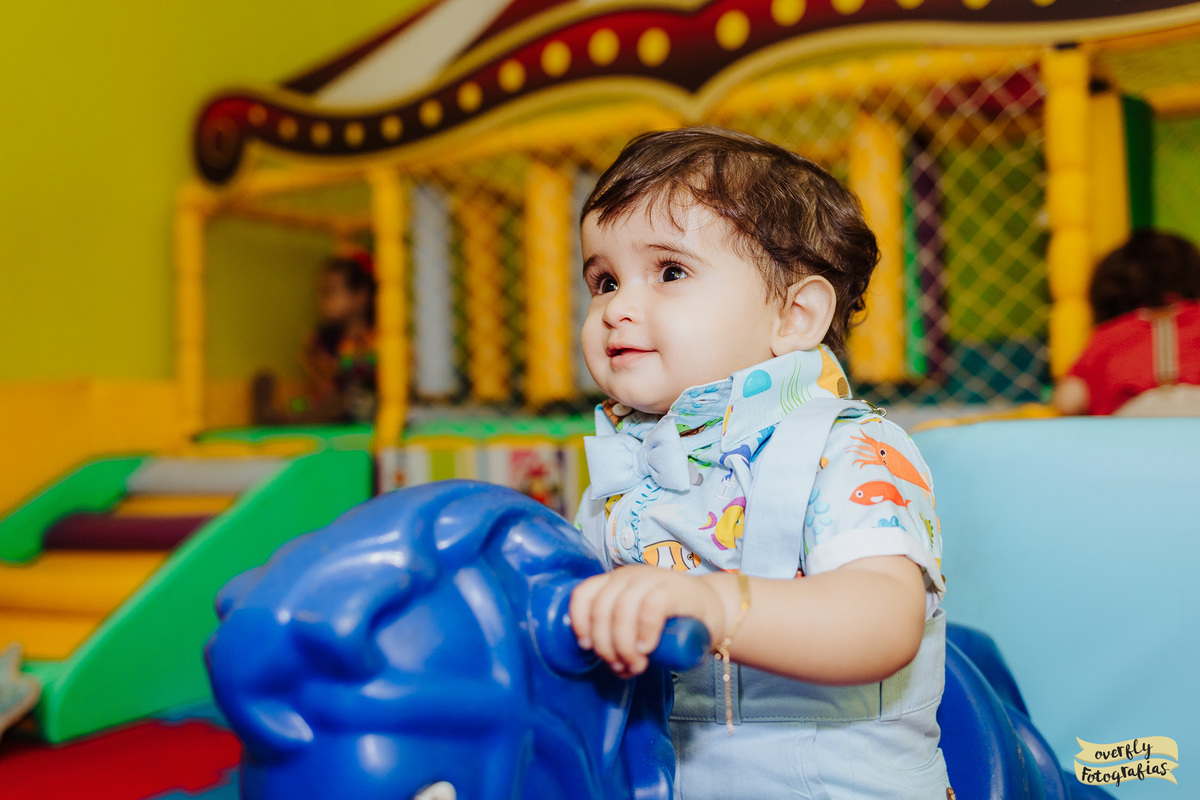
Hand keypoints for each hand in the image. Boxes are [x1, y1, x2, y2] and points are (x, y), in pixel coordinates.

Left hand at [569, 565, 726, 677]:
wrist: (712, 610)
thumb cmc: (670, 622)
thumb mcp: (636, 623)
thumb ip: (617, 632)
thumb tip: (602, 659)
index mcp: (613, 582)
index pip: (583, 595)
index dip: (579, 623)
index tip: (588, 647)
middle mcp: (628, 576)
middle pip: (601, 610)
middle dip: (606, 646)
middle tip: (621, 667)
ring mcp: (651, 579)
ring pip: (622, 611)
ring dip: (623, 646)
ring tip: (636, 665)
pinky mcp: (673, 589)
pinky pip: (650, 607)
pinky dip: (644, 631)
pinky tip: (647, 648)